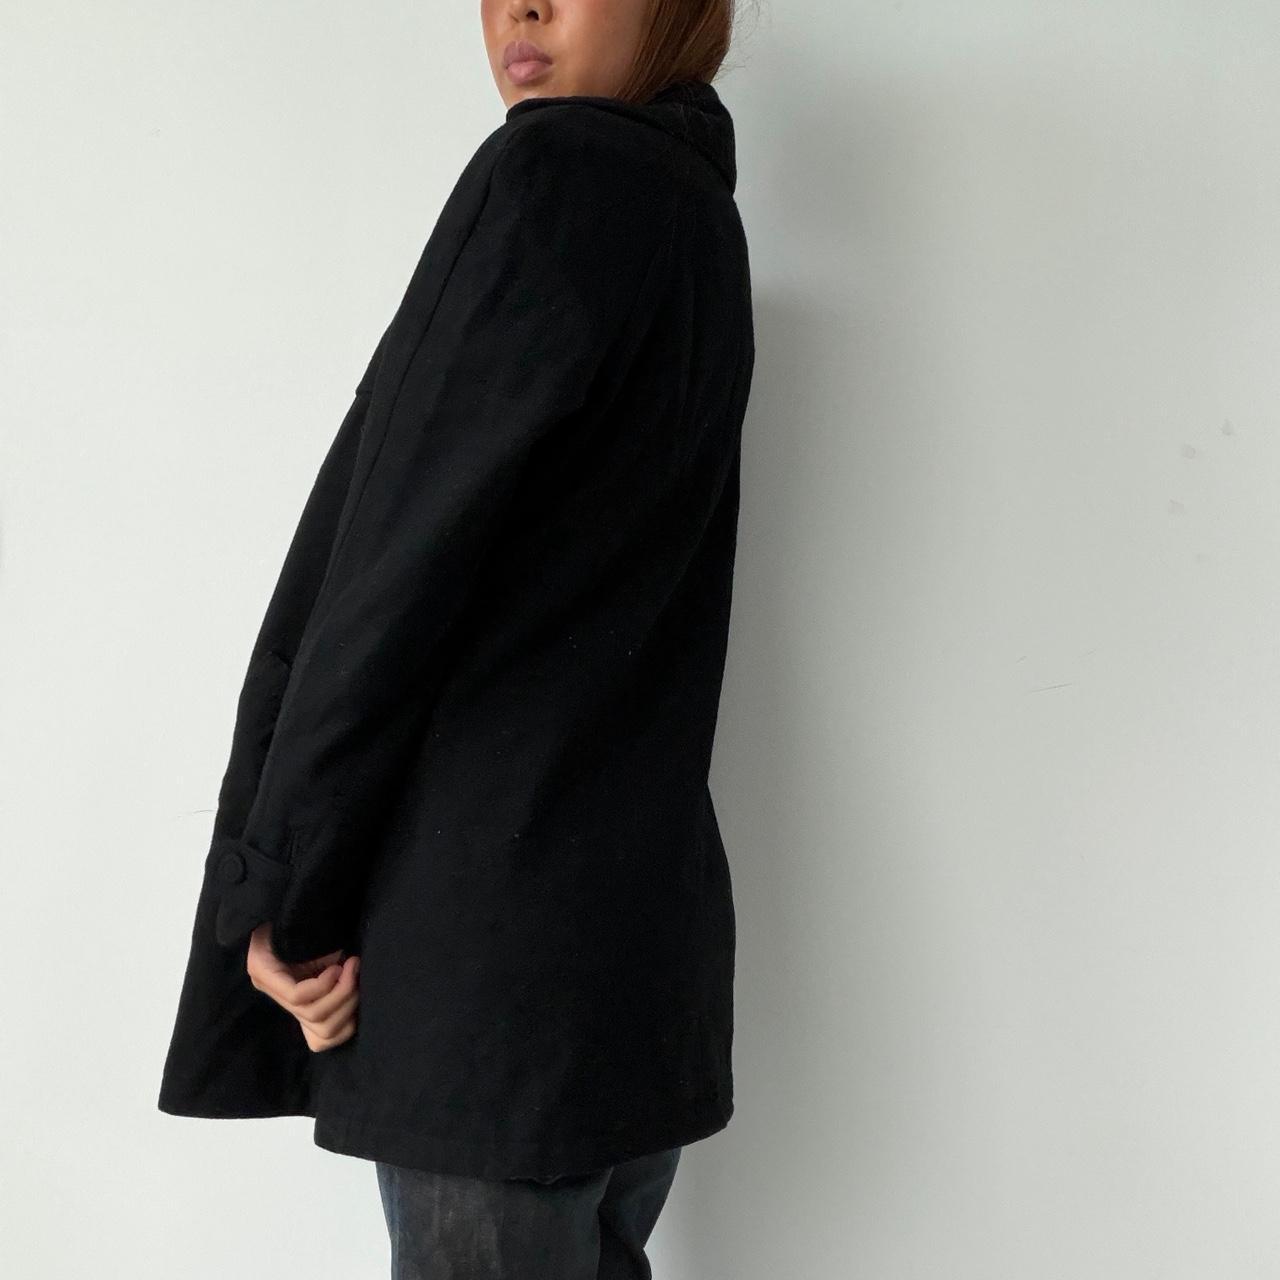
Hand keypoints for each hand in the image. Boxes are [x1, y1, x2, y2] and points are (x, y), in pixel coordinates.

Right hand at [246, 922, 360, 1051]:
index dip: (324, 985)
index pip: (297, 996)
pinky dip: (347, 1024)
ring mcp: (292, 1009)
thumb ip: (303, 937)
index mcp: (264, 972)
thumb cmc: (298, 920)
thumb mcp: (296, 925)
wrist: (298, 924)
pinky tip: (355, 999)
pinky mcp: (308, 1018)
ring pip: (324, 1031)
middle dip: (343, 992)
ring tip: (357, 978)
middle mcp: (276, 995)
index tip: (340, 965)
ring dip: (349, 1005)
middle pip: (314, 1015)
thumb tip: (332, 957)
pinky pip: (326, 1039)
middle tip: (354, 966)